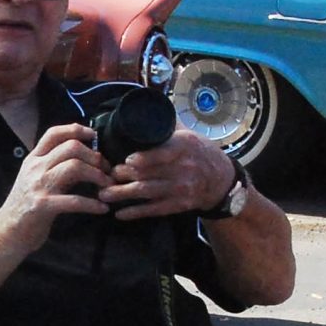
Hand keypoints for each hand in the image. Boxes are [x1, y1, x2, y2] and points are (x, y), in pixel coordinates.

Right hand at [0, 121, 108, 254]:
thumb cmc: (25, 207)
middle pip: (71, 147)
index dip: (77, 130)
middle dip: (95, 156)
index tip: (94, 136)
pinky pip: (74, 200)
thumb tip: (82, 158)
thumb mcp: (36, 180)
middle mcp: (35, 168)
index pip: (54, 133)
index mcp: (33, 159)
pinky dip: (92, 204)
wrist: (6, 233)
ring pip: (74, 167)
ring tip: (108, 185)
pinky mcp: (43, 206)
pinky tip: (102, 208)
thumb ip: (54, 167)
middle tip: (107, 169)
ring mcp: (38, 186)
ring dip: (97, 175)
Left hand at [100, 128, 233, 219]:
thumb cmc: (199, 152)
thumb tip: (140, 112)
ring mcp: (181, 188)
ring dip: (124, 194)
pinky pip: (154, 210)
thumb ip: (166, 126)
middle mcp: (184, 168)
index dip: (145, 158)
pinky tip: (120, 213)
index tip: (127, 160)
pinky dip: (136, 212)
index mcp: (184, 146)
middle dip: (124, 176)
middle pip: (150, 173)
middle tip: (105, 176)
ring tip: (104, 194)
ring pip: (148, 192)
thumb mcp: (188, 135)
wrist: (221, 180)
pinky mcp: (179, 205)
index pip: (164, 153)